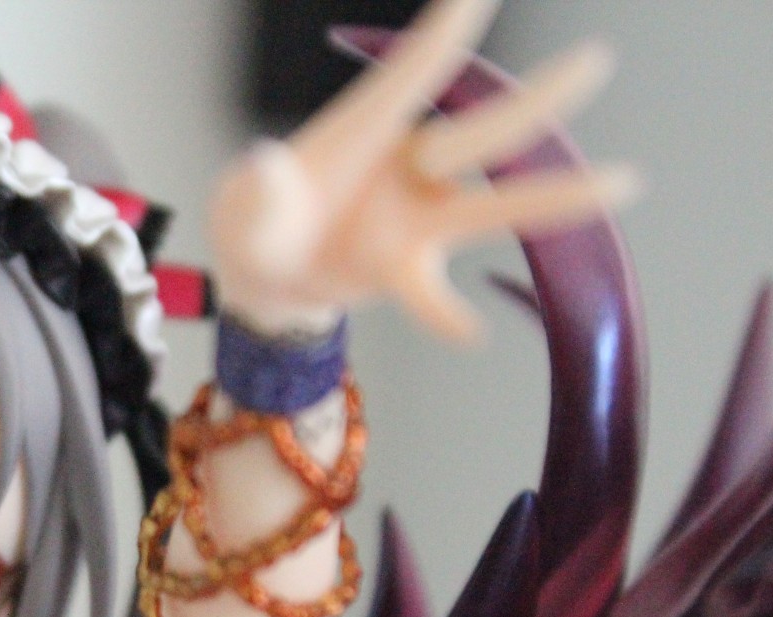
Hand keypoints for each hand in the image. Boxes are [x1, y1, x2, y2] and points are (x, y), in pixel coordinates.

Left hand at [208, 0, 636, 339]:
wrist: (263, 278)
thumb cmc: (254, 219)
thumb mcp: (241, 203)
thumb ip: (258, 188)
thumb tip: (266, 162)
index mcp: (360, 130)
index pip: (409, 76)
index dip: (444, 35)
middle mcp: (404, 164)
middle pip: (477, 133)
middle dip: (533, 101)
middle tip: (595, 60)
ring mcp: (415, 214)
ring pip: (491, 206)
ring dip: (553, 198)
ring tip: (624, 182)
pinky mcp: (408, 263)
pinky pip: (434, 295)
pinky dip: (447, 315)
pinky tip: (470, 334)